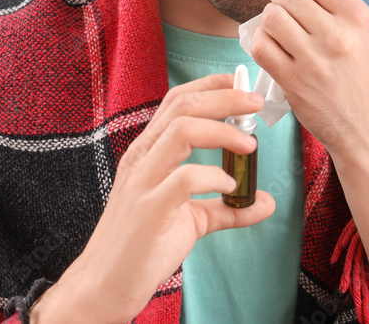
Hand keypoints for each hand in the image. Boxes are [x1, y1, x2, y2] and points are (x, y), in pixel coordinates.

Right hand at [35, 73, 275, 322]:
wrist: (104, 285)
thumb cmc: (142, 247)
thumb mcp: (191, 220)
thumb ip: (226, 208)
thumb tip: (264, 201)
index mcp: (148, 152)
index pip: (177, 101)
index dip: (210, 85)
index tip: (241, 83)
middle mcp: (142, 158)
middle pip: (183, 107)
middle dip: (224, 98)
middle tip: (255, 103)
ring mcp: (143, 181)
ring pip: (181, 130)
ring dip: (222, 130)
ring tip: (249, 145)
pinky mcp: (149, 209)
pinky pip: (184, 178)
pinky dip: (214, 178)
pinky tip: (230, 189)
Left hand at [246, 0, 368, 155]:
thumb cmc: (363, 75)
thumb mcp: (360, 31)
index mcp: (356, 16)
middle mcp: (337, 35)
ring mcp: (314, 60)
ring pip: (271, 17)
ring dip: (266, 15)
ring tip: (271, 18)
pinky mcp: (294, 82)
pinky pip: (262, 47)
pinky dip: (259, 40)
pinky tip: (267, 41)